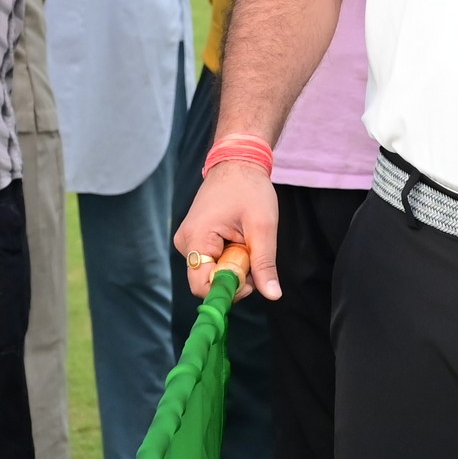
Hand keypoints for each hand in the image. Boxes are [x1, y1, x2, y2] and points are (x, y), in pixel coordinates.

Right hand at [175, 162, 281, 299]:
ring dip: (233, 266)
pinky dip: (228, 258)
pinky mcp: (194, 239)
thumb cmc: (250, 189)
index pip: (203, 287)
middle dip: (234, 276)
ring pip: (211, 273)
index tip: (251, 277)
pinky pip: (210, 262)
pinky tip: (237, 240)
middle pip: (207, 281)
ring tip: (245, 241)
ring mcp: (187, 241)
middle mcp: (184, 243)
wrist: (237, 163)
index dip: (229, 289)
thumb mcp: (263, 227)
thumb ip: (264, 263)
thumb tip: (273, 295)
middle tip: (252, 253)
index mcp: (196, 238)